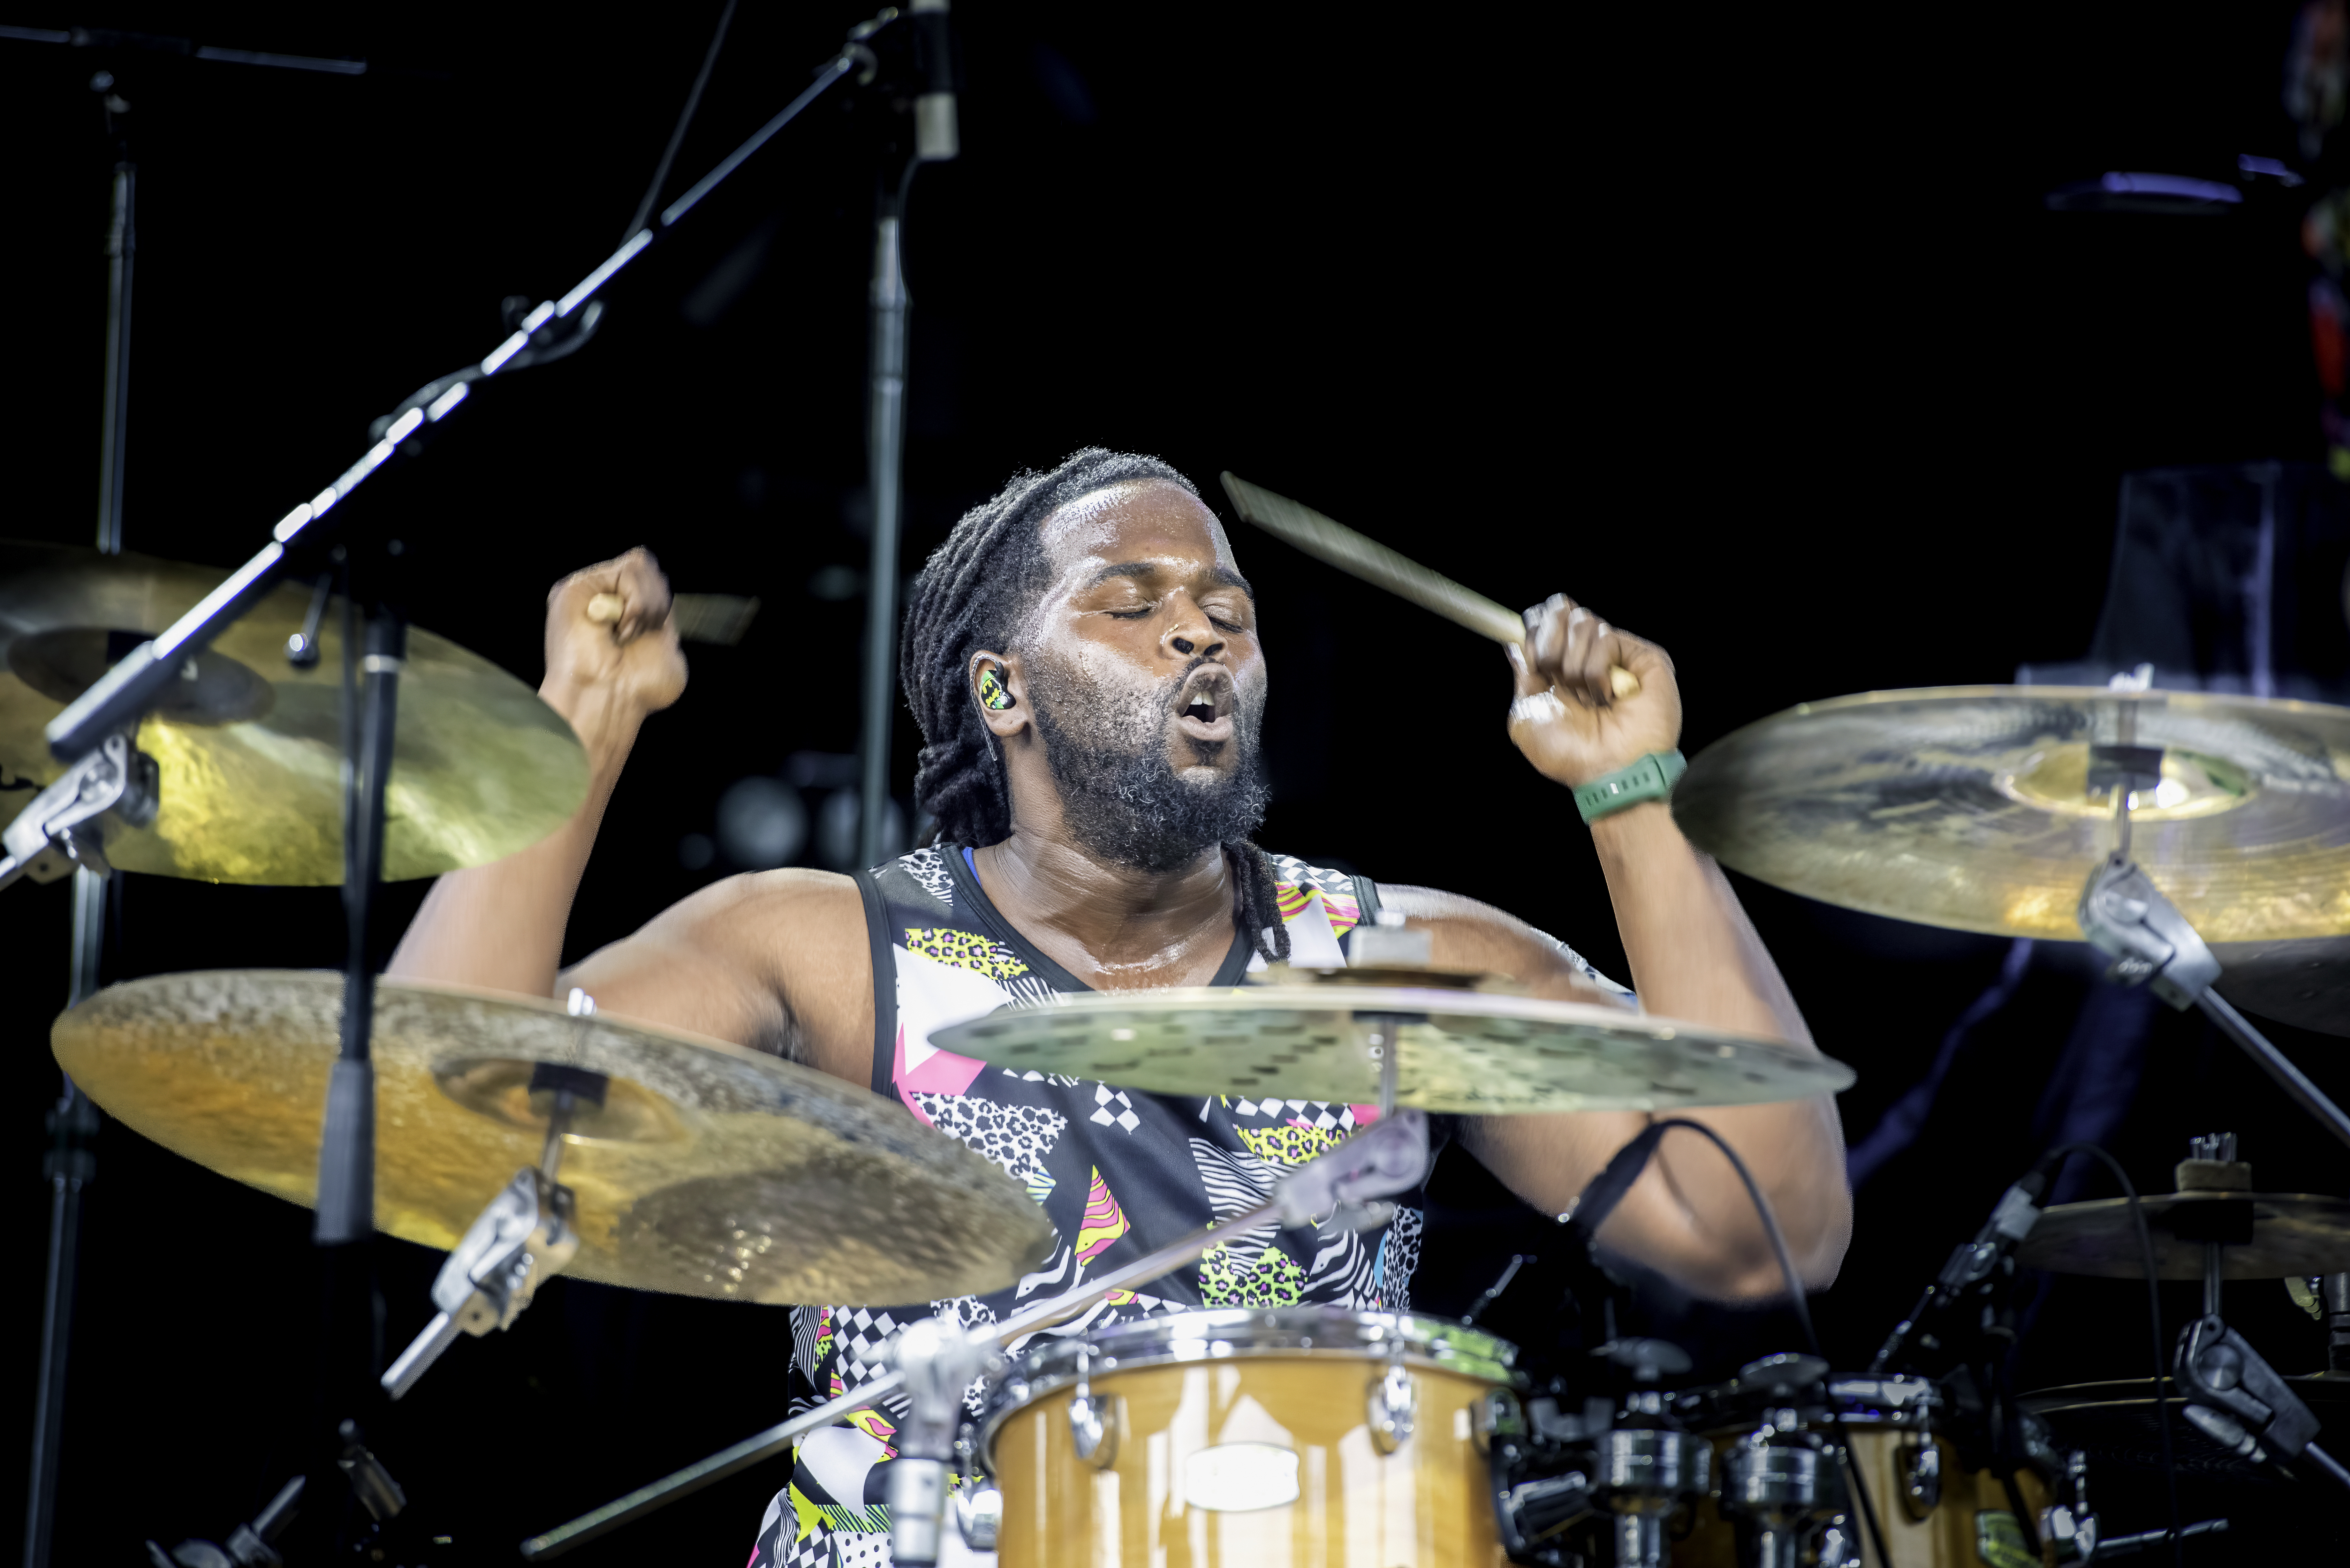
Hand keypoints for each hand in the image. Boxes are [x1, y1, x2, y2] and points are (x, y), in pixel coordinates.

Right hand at [543, 549, 687, 745]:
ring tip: (626, 635)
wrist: (609, 699)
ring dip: (646, 606)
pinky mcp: (575, 587)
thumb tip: (651, 571)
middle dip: (657, 602)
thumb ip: (662, 606)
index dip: (662, 600)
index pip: (654, 576)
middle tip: (638, 635)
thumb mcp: (669, 643)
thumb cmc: (638, 686)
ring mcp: (590, 590)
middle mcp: (606, 596)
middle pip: (648, 565)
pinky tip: (619, 629)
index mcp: (628, 609)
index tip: (654, 631)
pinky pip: (627, 571)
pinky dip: (636, 604)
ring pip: (639, 565)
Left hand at [1505, 593, 1680, 788]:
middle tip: (1555, 674)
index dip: (1534, 628)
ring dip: (1575, 664)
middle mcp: (1584, 660)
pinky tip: (1607, 694)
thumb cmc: (1568, 752)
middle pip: (1560, 614)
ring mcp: (1614, 657)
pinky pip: (1605, 636)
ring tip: (1587, 696)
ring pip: (1583, 622)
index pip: (1542, 624)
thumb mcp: (1527, 716)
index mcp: (1555, 672)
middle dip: (1549, 643)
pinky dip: (1598, 668)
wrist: (1607, 769)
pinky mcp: (1640, 656)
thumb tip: (1515, 644)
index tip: (1533, 651)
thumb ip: (1522, 676)